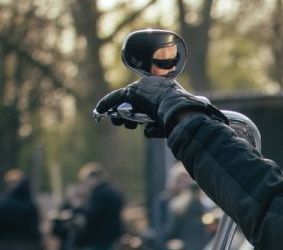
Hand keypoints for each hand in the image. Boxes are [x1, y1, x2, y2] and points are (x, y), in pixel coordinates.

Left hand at [93, 75, 224, 137]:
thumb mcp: (172, 124)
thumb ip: (158, 127)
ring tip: (116, 121)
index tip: (140, 119)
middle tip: (126, 124)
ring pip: (126, 100)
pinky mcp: (132, 92)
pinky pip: (116, 97)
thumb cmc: (183, 118)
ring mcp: (143, 87)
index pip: (150, 99)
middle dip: (129, 113)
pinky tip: (99, 111)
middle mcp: (154, 85)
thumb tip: (147, 132)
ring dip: (119, 112)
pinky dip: (107, 104)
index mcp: (168, 91)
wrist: (181, 109)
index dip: (143, 110)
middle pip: (136, 100)